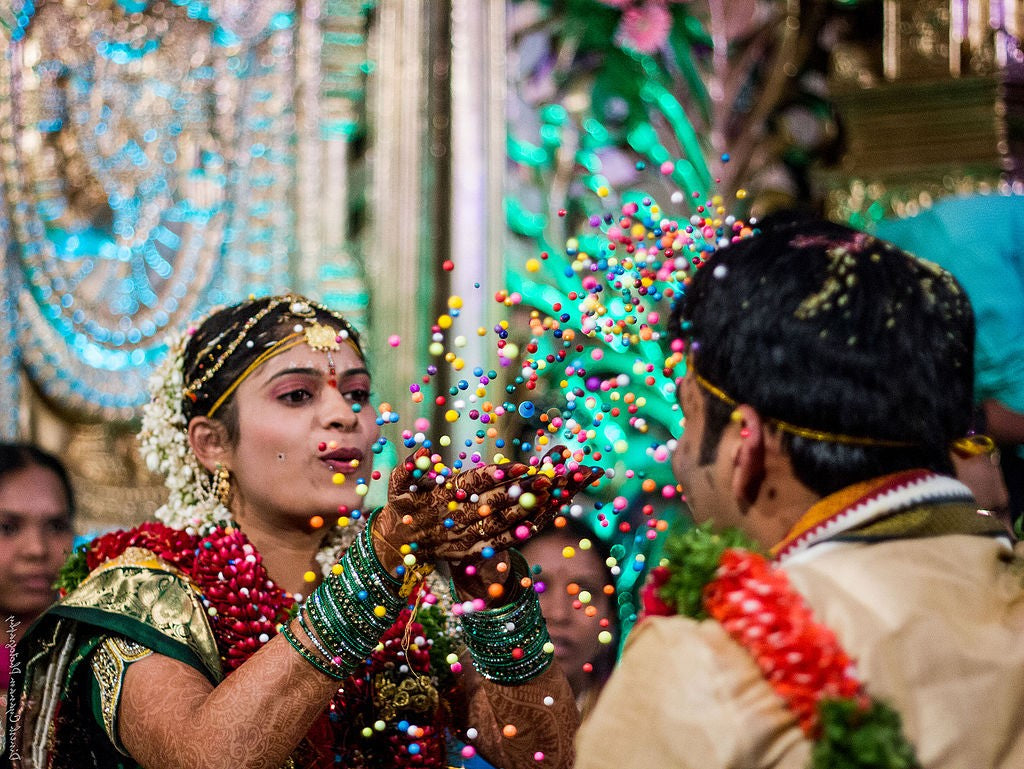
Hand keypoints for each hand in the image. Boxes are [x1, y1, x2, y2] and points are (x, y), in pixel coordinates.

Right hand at [373, 446, 602, 564]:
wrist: (400, 546)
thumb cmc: (402, 506)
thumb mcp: (399, 486)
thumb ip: (410, 469)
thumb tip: (423, 451)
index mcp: (444, 498)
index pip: (476, 485)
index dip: (500, 476)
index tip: (523, 467)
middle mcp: (462, 519)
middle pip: (499, 502)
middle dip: (528, 490)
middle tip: (554, 476)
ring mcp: (472, 537)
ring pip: (510, 521)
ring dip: (536, 507)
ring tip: (561, 490)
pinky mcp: (480, 549)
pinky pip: (511, 538)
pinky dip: (532, 526)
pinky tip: (554, 512)